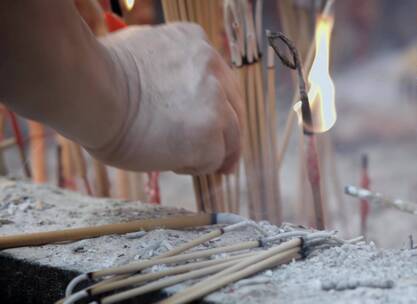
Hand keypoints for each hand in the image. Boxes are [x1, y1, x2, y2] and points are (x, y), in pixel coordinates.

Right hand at [90, 23, 243, 173]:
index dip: (218, 108)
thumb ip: (166, 66)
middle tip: (224, 161)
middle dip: (228, 136)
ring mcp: (215, 101)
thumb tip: (169, 87)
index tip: (214, 125)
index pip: (221, 81)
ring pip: (230, 138)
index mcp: (194, 42)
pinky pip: (213, 160)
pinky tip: (170, 163)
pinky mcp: (209, 133)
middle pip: (234, 110)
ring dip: (211, 155)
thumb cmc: (99, 76)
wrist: (89, 91)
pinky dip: (195, 167)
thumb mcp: (140, 52)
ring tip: (182, 161)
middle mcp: (212, 67)